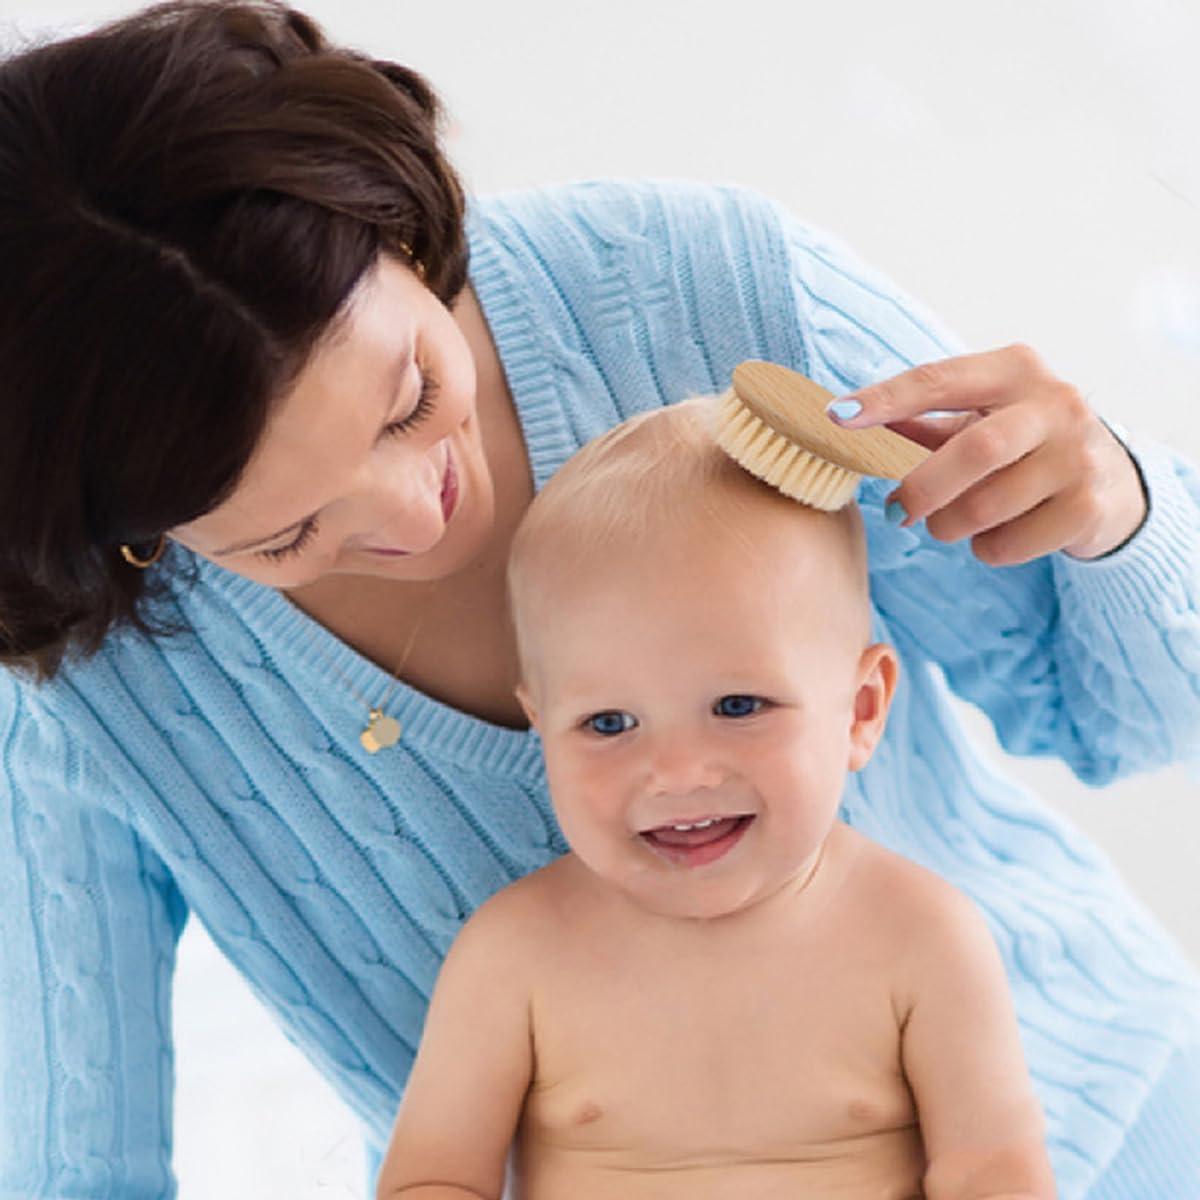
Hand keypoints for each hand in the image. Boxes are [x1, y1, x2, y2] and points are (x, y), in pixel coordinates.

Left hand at [828, 344, 1147, 563]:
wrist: (1111, 484)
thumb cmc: (1022, 444)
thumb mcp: (978, 418)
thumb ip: (919, 420)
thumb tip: (847, 419)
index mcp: (1015, 370)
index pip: (939, 380)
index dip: (885, 400)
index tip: (837, 417)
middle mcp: (1055, 404)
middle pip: (976, 450)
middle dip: (923, 487)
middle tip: (896, 511)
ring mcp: (1079, 457)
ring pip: (987, 506)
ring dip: (949, 525)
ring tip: (949, 523)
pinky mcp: (1087, 508)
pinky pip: (1007, 543)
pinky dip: (984, 549)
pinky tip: (995, 534)